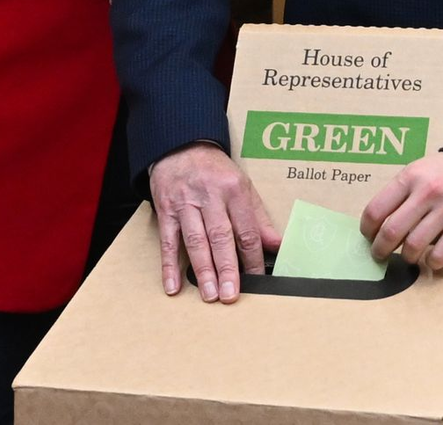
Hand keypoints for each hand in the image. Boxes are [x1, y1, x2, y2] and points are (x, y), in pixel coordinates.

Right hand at [149, 142, 280, 303]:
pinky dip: (169, 265)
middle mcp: (211, 196)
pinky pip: (168, 241)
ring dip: (203, 270)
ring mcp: (186, 204)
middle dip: (228, 268)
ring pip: (196, 240)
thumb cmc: (215, 170)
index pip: (247, 229)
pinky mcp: (166, 211)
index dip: (254, 256)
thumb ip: (258, 217)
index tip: (259, 278)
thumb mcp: (242, 185)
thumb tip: (276, 244)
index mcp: (234, 189)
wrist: (181, 147)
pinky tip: (173, 285)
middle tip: (232, 295)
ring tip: (210, 295)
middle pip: (221, 237)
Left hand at [360, 153, 442, 269]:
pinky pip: (439, 256)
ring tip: (407, 255)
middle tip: (380, 254)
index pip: (376, 210)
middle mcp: (428, 192)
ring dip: (405, 257)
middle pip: (391, 233)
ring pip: (413, 247)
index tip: (369, 236)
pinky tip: (429, 258)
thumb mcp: (418, 171)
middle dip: (380, 250)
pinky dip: (430, 263)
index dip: (367, 229)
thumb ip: (398, 193)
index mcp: (411, 176)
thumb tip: (375, 226)